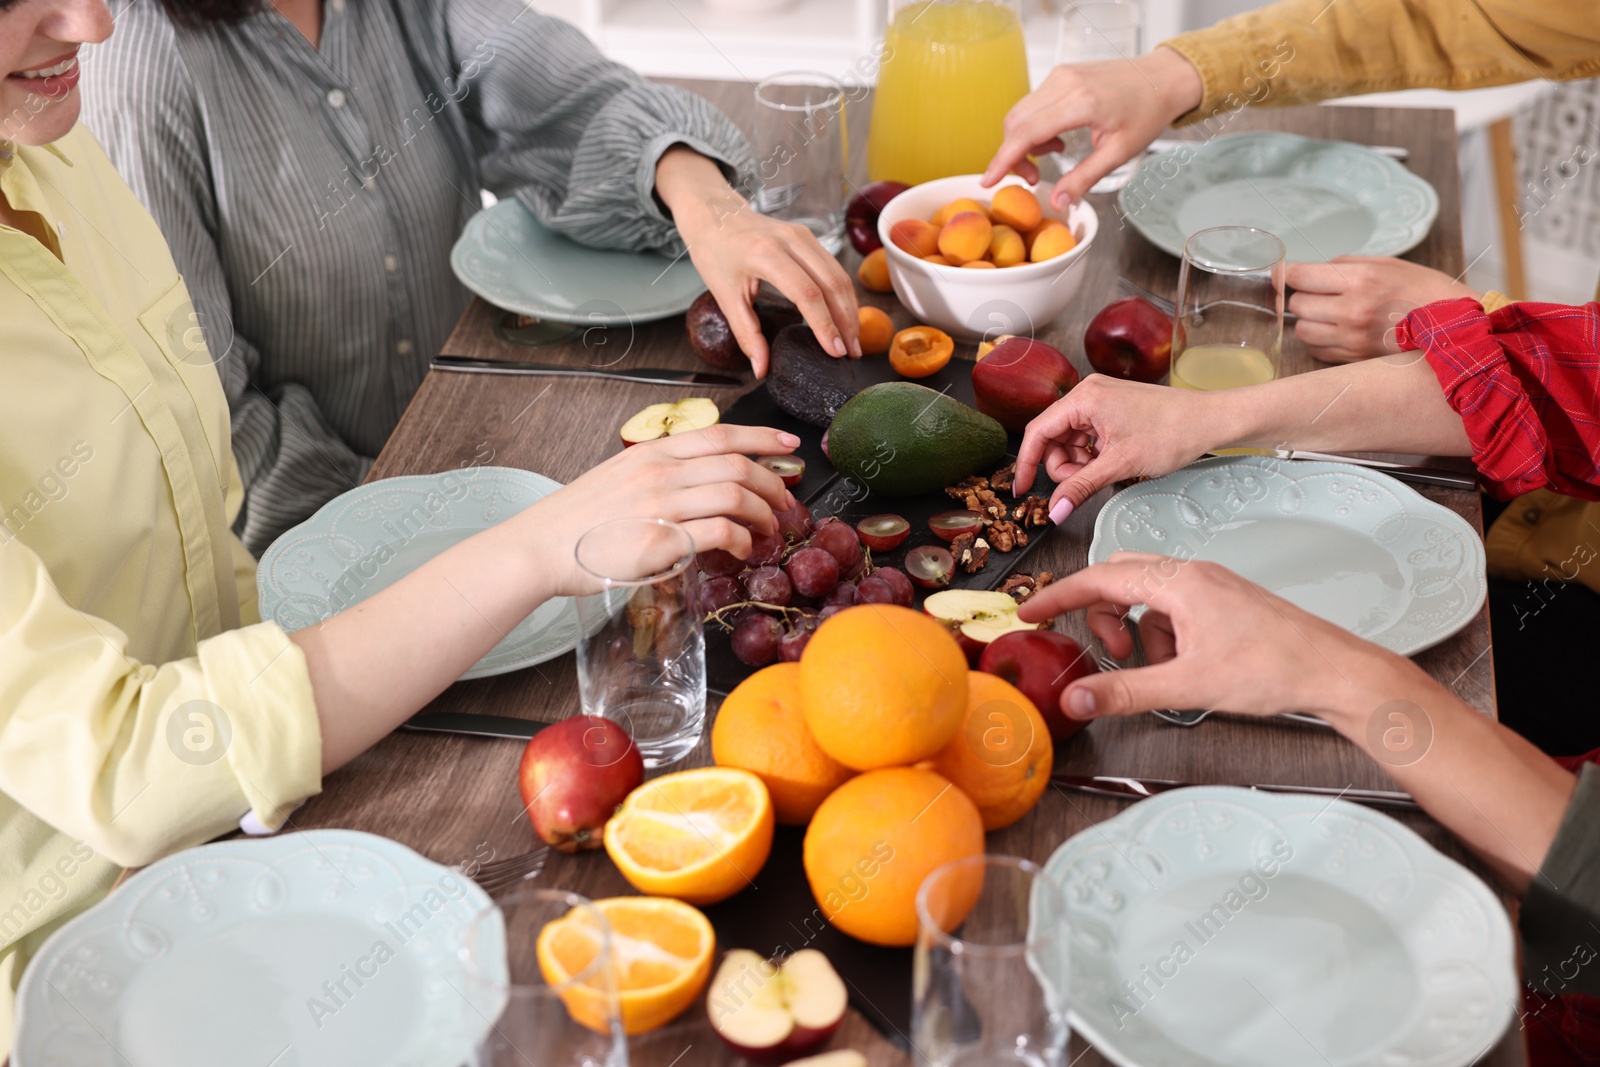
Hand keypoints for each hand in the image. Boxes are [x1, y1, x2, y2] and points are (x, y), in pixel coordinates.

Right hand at [526, 425, 799, 595]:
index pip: (720, 434)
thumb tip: (699, 484)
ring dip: (763, 512)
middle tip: (785, 502)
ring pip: (736, 496)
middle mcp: (660, 472)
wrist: (539, 547)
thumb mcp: (619, 478)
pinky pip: (720, 532)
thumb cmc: (577, 520)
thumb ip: (660, 475)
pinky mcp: (661, 541)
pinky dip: (742, 539)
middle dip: (773, 483)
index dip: (762, 437)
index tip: (789, 443)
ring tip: (769, 528)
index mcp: (651, 452)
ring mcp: (661, 505)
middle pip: (738, 466)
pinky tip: (743, 549)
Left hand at [657, 147, 859, 376]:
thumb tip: (762, 369)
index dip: (825, 325)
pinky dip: (843, 295)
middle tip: (851, 353)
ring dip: (850, 309)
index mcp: (766, 254)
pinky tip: (844, 316)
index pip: (807, 293)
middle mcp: (790, 240)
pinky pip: (834, 267)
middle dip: (846, 321)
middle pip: (832, 284)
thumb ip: (746, 334)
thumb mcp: (725, 296)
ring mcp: (803, 235)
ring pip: (839, 275)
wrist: (714, 213)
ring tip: (852, 340)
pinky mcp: (808, 236)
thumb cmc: (715, 253)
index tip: (835, 351)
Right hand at [981, 47, 1202, 208]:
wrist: (1163, 78)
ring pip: (1020, 112)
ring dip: (1023, 141)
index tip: (988, 181)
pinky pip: (1033, 103)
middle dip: (1013, 155)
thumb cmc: (1147, 113)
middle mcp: (1064, 84)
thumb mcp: (1119, 153)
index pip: (1026, 133)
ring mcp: (1061, 75)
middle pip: (1015, 122)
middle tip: (1034, 177)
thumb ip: (1084, 178)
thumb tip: (1057, 202)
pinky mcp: (1061, 74)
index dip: (1003, 160)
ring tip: (1050, 157)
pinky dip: (1034, 126)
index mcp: (1080, 103)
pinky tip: (1056, 140)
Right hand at [1012, 375, 1221, 520]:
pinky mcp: (1112, 410)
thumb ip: (1081, 487)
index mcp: (1084, 398)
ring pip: (1070, 440)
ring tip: (1106, 471)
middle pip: (1052, 437)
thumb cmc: (1173, 431)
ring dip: (1080, 463)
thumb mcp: (1120, 464)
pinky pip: (1087, 437)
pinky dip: (1093, 456)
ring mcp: (1101, 401)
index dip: (1027, 464)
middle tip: (1084, 483)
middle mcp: (1088, 394)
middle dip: (1063, 466)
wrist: (1210, 420)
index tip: (1022, 490)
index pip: (1038, 431)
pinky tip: (1112, 463)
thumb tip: (1055, 510)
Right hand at [1016, 553, 1403, 724]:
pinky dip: (1161, 634)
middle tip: (1096, 650)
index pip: (1099, 579)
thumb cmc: (1274, 669)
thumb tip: (1076, 698)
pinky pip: (1173, 608)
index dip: (1058, 596)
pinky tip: (1179, 666)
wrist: (1334, 671)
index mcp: (1179, 582)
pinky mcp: (1224, 603)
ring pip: (1147, 596)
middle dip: (1099, 615)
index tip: (1029, 612)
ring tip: (1150, 666)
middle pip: (1120, 579)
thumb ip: (1124, 691)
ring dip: (1134, 629)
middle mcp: (1192, 574)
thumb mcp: (1187, 685)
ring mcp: (1210, 586)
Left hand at [1287, 257, 1480, 362]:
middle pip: (1297, 305)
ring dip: (1310, 321)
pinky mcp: (1354, 359)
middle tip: (1322, 295)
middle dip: (1304, 297)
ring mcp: (1352, 339)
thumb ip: (1344, 264)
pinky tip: (1339, 332)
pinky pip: (1317, 351)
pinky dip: (1321, 342)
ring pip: (1302, 331)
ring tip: (1330, 315)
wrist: (1455, 327)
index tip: (1296, 274)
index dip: (1293, 274)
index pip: (1300, 276)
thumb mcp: (1387, 264)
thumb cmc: (1423, 290)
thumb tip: (1310, 270)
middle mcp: (1353, 310)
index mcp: (1361, 279)